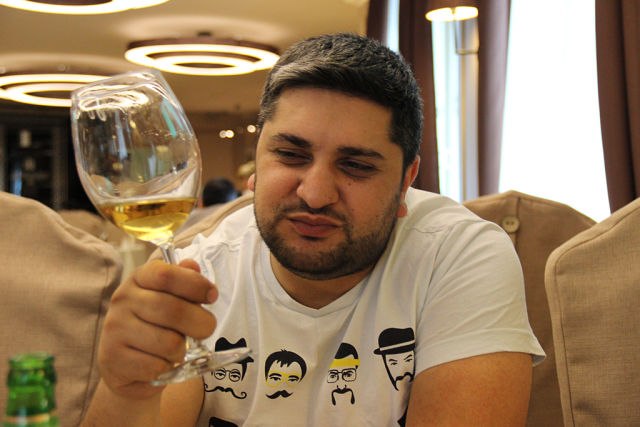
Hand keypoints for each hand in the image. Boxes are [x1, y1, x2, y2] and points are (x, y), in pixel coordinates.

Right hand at [97, 259, 216, 398]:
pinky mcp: (113, 358)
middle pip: (172, 310)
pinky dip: (167, 368)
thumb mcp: (170, 298)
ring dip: (182, 350)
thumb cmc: (155, 324)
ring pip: (169, 343)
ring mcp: (115, 329)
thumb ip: (184, 281)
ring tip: (178, 349)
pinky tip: (161, 363)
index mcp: (138, 279)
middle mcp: (123, 300)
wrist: (125, 364)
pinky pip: (157, 367)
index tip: (213, 296)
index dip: (195, 284)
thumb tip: (193, 266)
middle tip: (207, 329)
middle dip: (200, 322)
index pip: (166, 274)